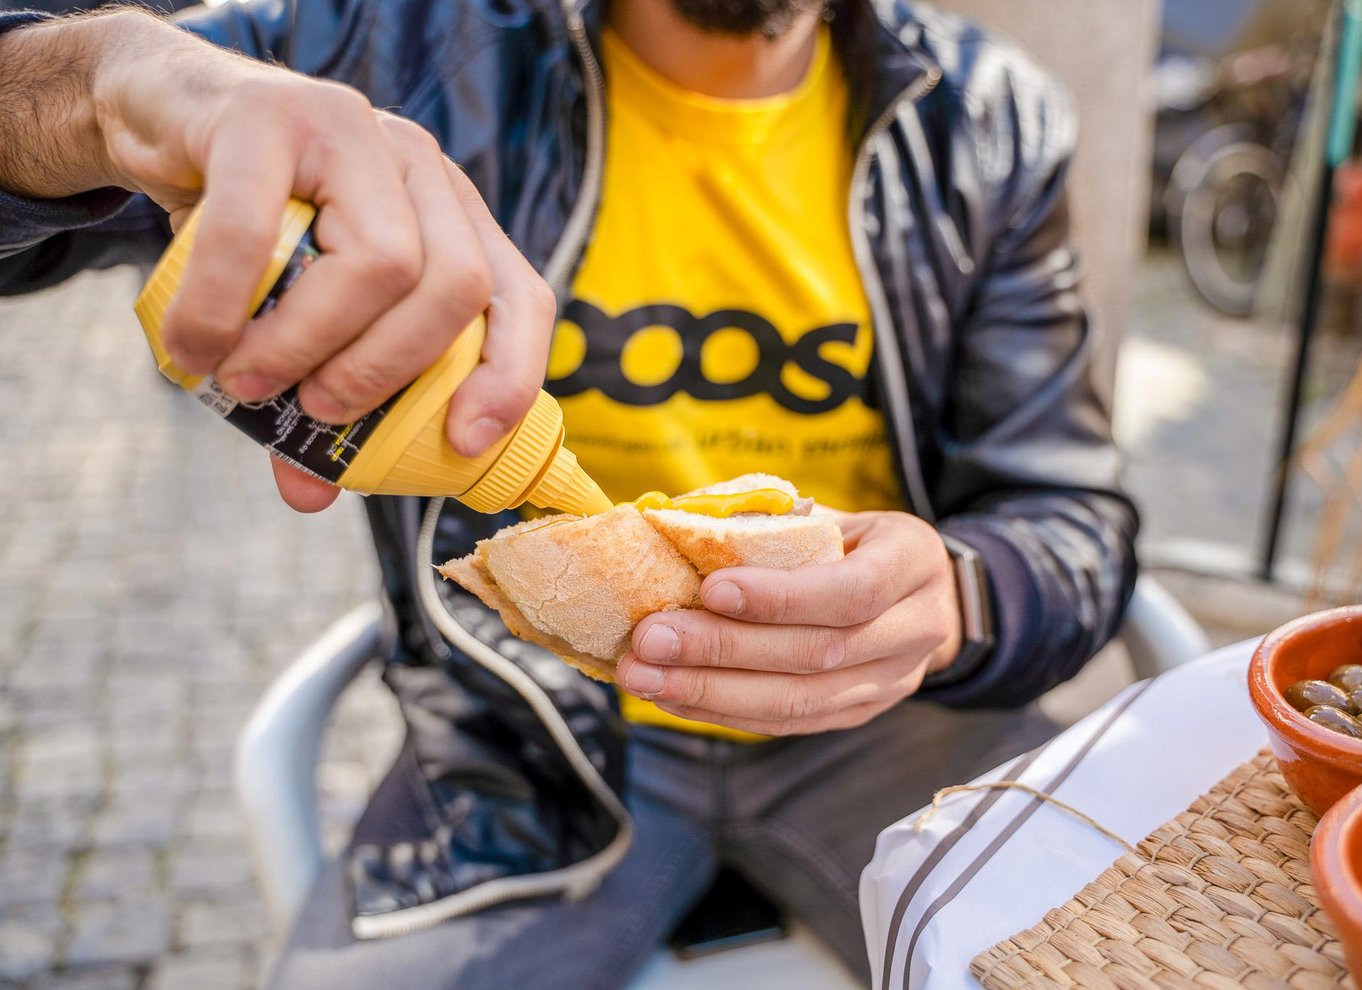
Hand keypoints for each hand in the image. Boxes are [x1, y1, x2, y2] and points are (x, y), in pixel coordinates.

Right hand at [0, 12, 554, 511]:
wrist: (163, 114)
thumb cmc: (250, 225)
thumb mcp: (300, 308)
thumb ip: (314, 393)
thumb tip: (310, 497)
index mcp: (450, 215)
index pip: (520, 296)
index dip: (510, 376)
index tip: (464, 441)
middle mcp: (418, 168)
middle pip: (454, 286)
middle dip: (388, 372)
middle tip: (317, 408)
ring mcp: (352, 131)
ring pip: (380, 261)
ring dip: (310, 345)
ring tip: (248, 381)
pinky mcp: (266, 116)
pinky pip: (256, 231)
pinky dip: (221, 307)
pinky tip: (194, 347)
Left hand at [615, 511, 963, 735]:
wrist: (927, 594)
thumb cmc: (861, 543)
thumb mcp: (836, 515)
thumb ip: (774, 521)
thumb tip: (675, 520)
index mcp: (912, 562)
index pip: (852, 590)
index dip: (780, 596)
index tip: (712, 590)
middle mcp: (914, 630)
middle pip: (816, 653)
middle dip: (724, 649)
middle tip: (651, 639)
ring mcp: (891, 682)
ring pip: (798, 701)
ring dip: (711, 691)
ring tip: (645, 676)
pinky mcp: (858, 714)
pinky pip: (788, 723)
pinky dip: (723, 711)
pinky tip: (672, 696)